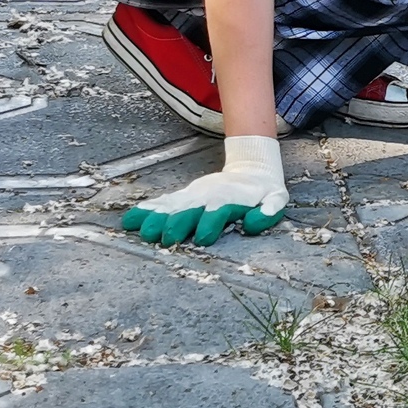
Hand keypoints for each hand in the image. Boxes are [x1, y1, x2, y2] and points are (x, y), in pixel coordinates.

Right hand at [121, 136, 287, 246]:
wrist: (250, 168)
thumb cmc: (263, 191)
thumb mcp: (275, 199)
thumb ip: (268, 211)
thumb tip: (252, 224)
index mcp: (230, 201)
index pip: (218, 212)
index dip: (211, 223)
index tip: (202, 237)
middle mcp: (207, 198)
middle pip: (190, 211)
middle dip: (178, 224)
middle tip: (165, 238)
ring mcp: (194, 197)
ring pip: (172, 207)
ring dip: (156, 219)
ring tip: (140, 230)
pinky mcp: (184, 197)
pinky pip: (163, 204)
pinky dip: (148, 211)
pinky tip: (131, 220)